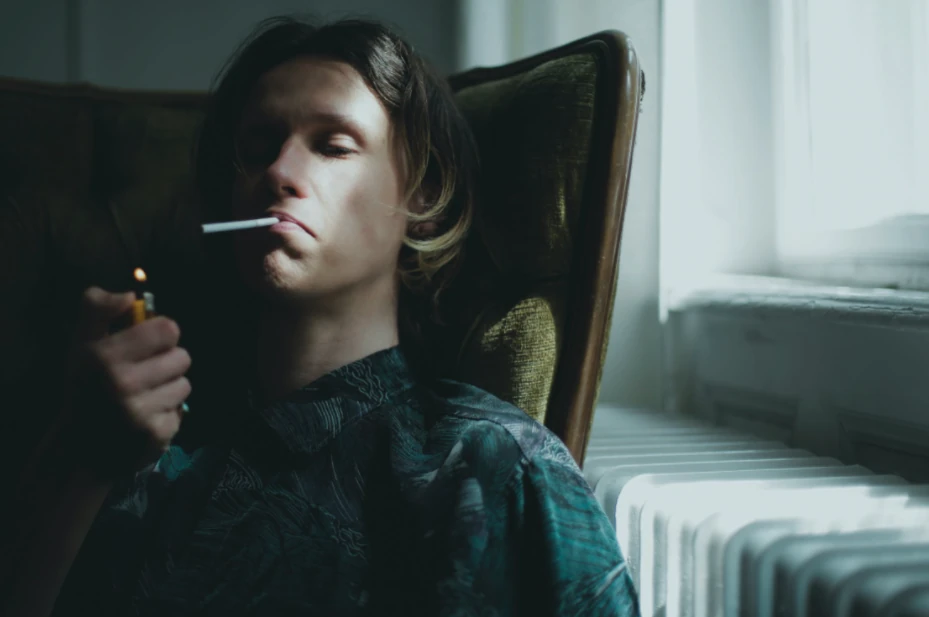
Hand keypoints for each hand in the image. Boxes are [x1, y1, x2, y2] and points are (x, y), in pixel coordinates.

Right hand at [63, 286, 191, 476]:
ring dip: (169, 389)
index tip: (147, 346)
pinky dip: (167, 414)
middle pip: (183, 357)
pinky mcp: (157, 434)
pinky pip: (182, 411)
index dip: (161, 335)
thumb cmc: (85, 388)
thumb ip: (98, 309)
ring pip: (185, 384)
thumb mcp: (82, 344)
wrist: (78, 448)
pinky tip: (145, 418)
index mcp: (105, 356)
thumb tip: (130, 294)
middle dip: (167, 363)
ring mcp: (142, 412)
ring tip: (144, 397)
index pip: (168, 329)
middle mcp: (123, 383)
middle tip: (144, 375)